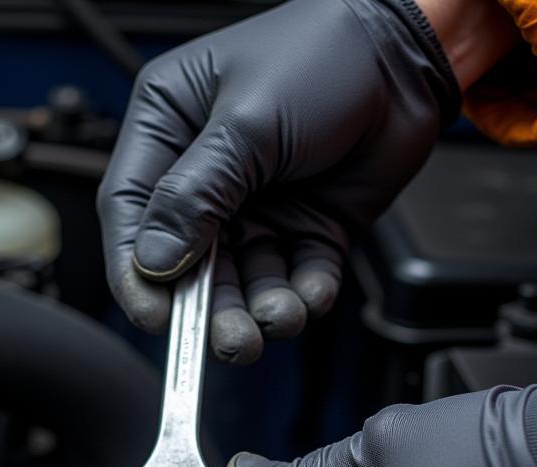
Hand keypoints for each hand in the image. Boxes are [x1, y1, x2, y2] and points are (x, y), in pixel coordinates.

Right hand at [97, 0, 459, 363]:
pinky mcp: (305, 228)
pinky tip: (312, 294)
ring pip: (244, 281)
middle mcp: (207, 177)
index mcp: (169, 131)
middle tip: (231, 340)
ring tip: (279, 318)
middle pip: (190, 263)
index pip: (131, 214)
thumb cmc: (320, 56)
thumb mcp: (245, 122)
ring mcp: (258, 207)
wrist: (406, 57)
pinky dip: (304, 295)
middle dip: (211, 308)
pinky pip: (295, 278)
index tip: (154, 316)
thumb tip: (155, 261)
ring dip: (260, 310)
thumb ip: (196, 194)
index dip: (137, 272)